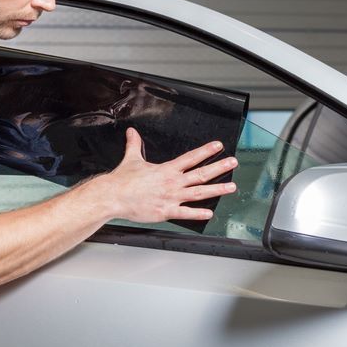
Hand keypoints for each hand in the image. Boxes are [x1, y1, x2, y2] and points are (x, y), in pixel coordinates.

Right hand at [101, 128, 237, 223]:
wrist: (113, 196)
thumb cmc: (122, 180)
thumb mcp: (132, 159)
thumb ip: (134, 144)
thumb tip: (132, 132)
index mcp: (167, 169)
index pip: (191, 158)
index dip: (206, 151)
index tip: (218, 146)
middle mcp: (172, 182)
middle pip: (201, 174)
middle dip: (219, 167)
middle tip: (233, 163)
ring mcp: (171, 197)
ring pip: (199, 193)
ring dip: (217, 189)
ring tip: (231, 187)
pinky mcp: (166, 211)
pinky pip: (185, 213)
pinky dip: (198, 213)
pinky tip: (210, 213)